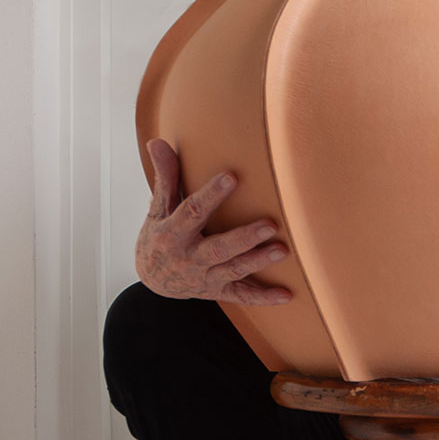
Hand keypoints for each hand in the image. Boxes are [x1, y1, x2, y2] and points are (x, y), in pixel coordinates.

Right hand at [135, 139, 292, 305]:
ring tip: (282, 250)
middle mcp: (189, 259)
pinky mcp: (217, 291)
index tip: (231, 176)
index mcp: (172, 234)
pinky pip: (242, 296)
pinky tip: (286, 295)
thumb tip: (158, 142)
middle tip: (271, 224)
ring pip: (233, 271)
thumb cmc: (158, 236)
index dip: (211, 195)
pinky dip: (264, 297)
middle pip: (218, 249)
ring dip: (258, 261)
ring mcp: (204, 277)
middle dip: (244, 238)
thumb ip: (165, 177)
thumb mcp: (158, 208)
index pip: (192, 213)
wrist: (152, 279)